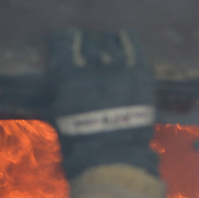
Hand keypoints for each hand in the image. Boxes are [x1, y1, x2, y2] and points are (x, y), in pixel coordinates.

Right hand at [48, 29, 157, 178]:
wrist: (113, 158)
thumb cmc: (80, 141)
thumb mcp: (58, 112)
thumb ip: (59, 88)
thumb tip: (58, 71)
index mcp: (68, 76)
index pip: (64, 41)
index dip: (65, 40)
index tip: (68, 43)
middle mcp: (93, 67)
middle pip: (89, 40)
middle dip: (87, 45)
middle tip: (89, 53)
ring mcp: (119, 69)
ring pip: (110, 41)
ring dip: (106, 44)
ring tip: (106, 51)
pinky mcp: (140, 73)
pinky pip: (133, 44)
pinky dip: (126, 40)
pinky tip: (123, 41)